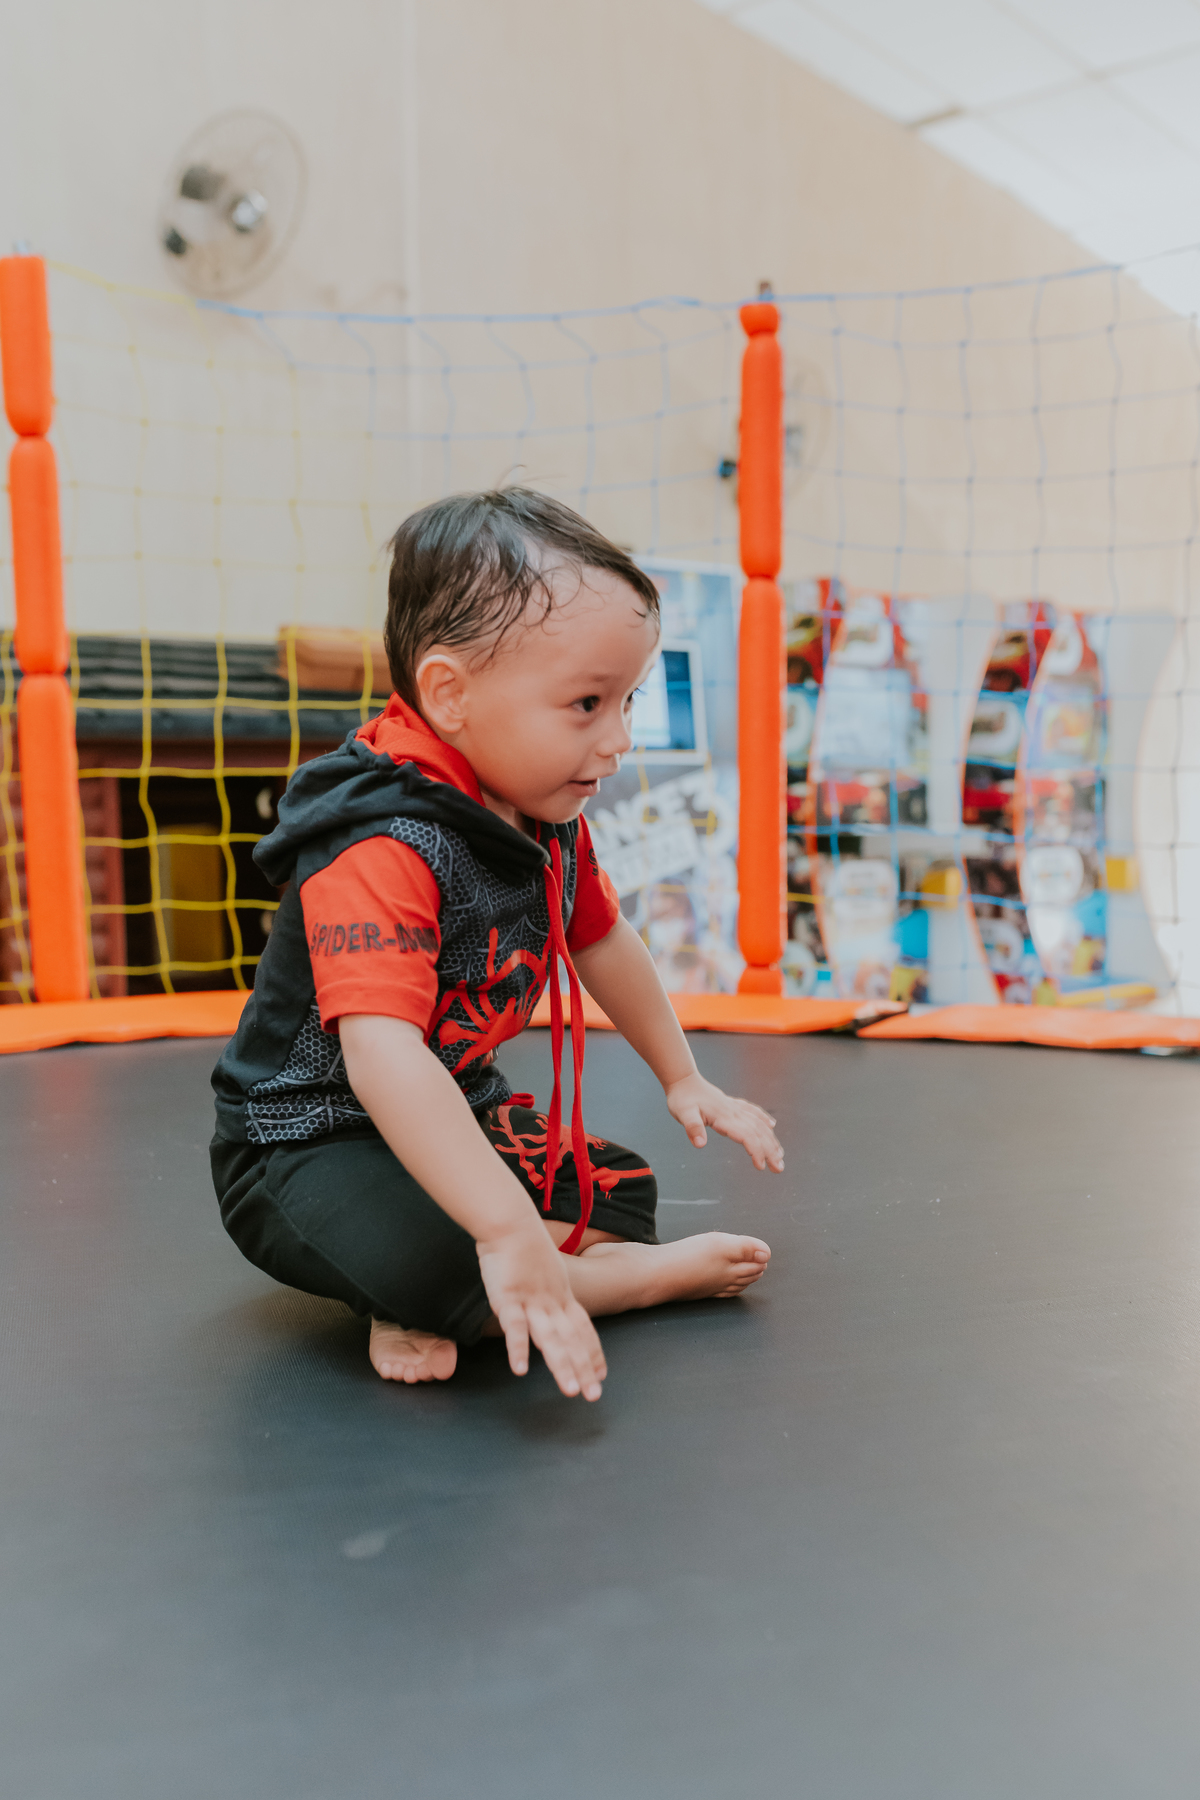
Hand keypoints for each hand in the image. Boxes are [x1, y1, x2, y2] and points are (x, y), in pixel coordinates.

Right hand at [476, 1223, 607, 1400]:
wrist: (512, 1224)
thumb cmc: (525, 1243)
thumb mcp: (547, 1269)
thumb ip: (549, 1288)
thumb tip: (552, 1299)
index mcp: (562, 1295)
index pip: (583, 1329)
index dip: (592, 1352)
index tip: (601, 1374)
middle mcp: (553, 1302)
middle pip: (572, 1340)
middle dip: (583, 1369)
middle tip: (594, 1395)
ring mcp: (533, 1302)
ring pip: (550, 1339)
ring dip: (562, 1365)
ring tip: (571, 1390)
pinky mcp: (509, 1298)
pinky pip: (515, 1327)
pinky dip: (518, 1348)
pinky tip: (521, 1370)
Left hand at [665, 1072, 783, 1172]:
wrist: (683, 1080)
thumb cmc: (682, 1099)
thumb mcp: (683, 1114)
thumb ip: (693, 1128)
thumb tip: (700, 1144)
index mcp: (724, 1117)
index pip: (747, 1136)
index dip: (756, 1151)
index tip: (761, 1166)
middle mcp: (733, 1113)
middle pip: (758, 1132)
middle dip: (771, 1151)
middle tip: (779, 1169)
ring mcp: (734, 1108)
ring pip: (759, 1124)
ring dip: (771, 1139)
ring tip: (780, 1155)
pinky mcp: (732, 1104)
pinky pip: (753, 1111)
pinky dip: (764, 1119)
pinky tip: (771, 1126)